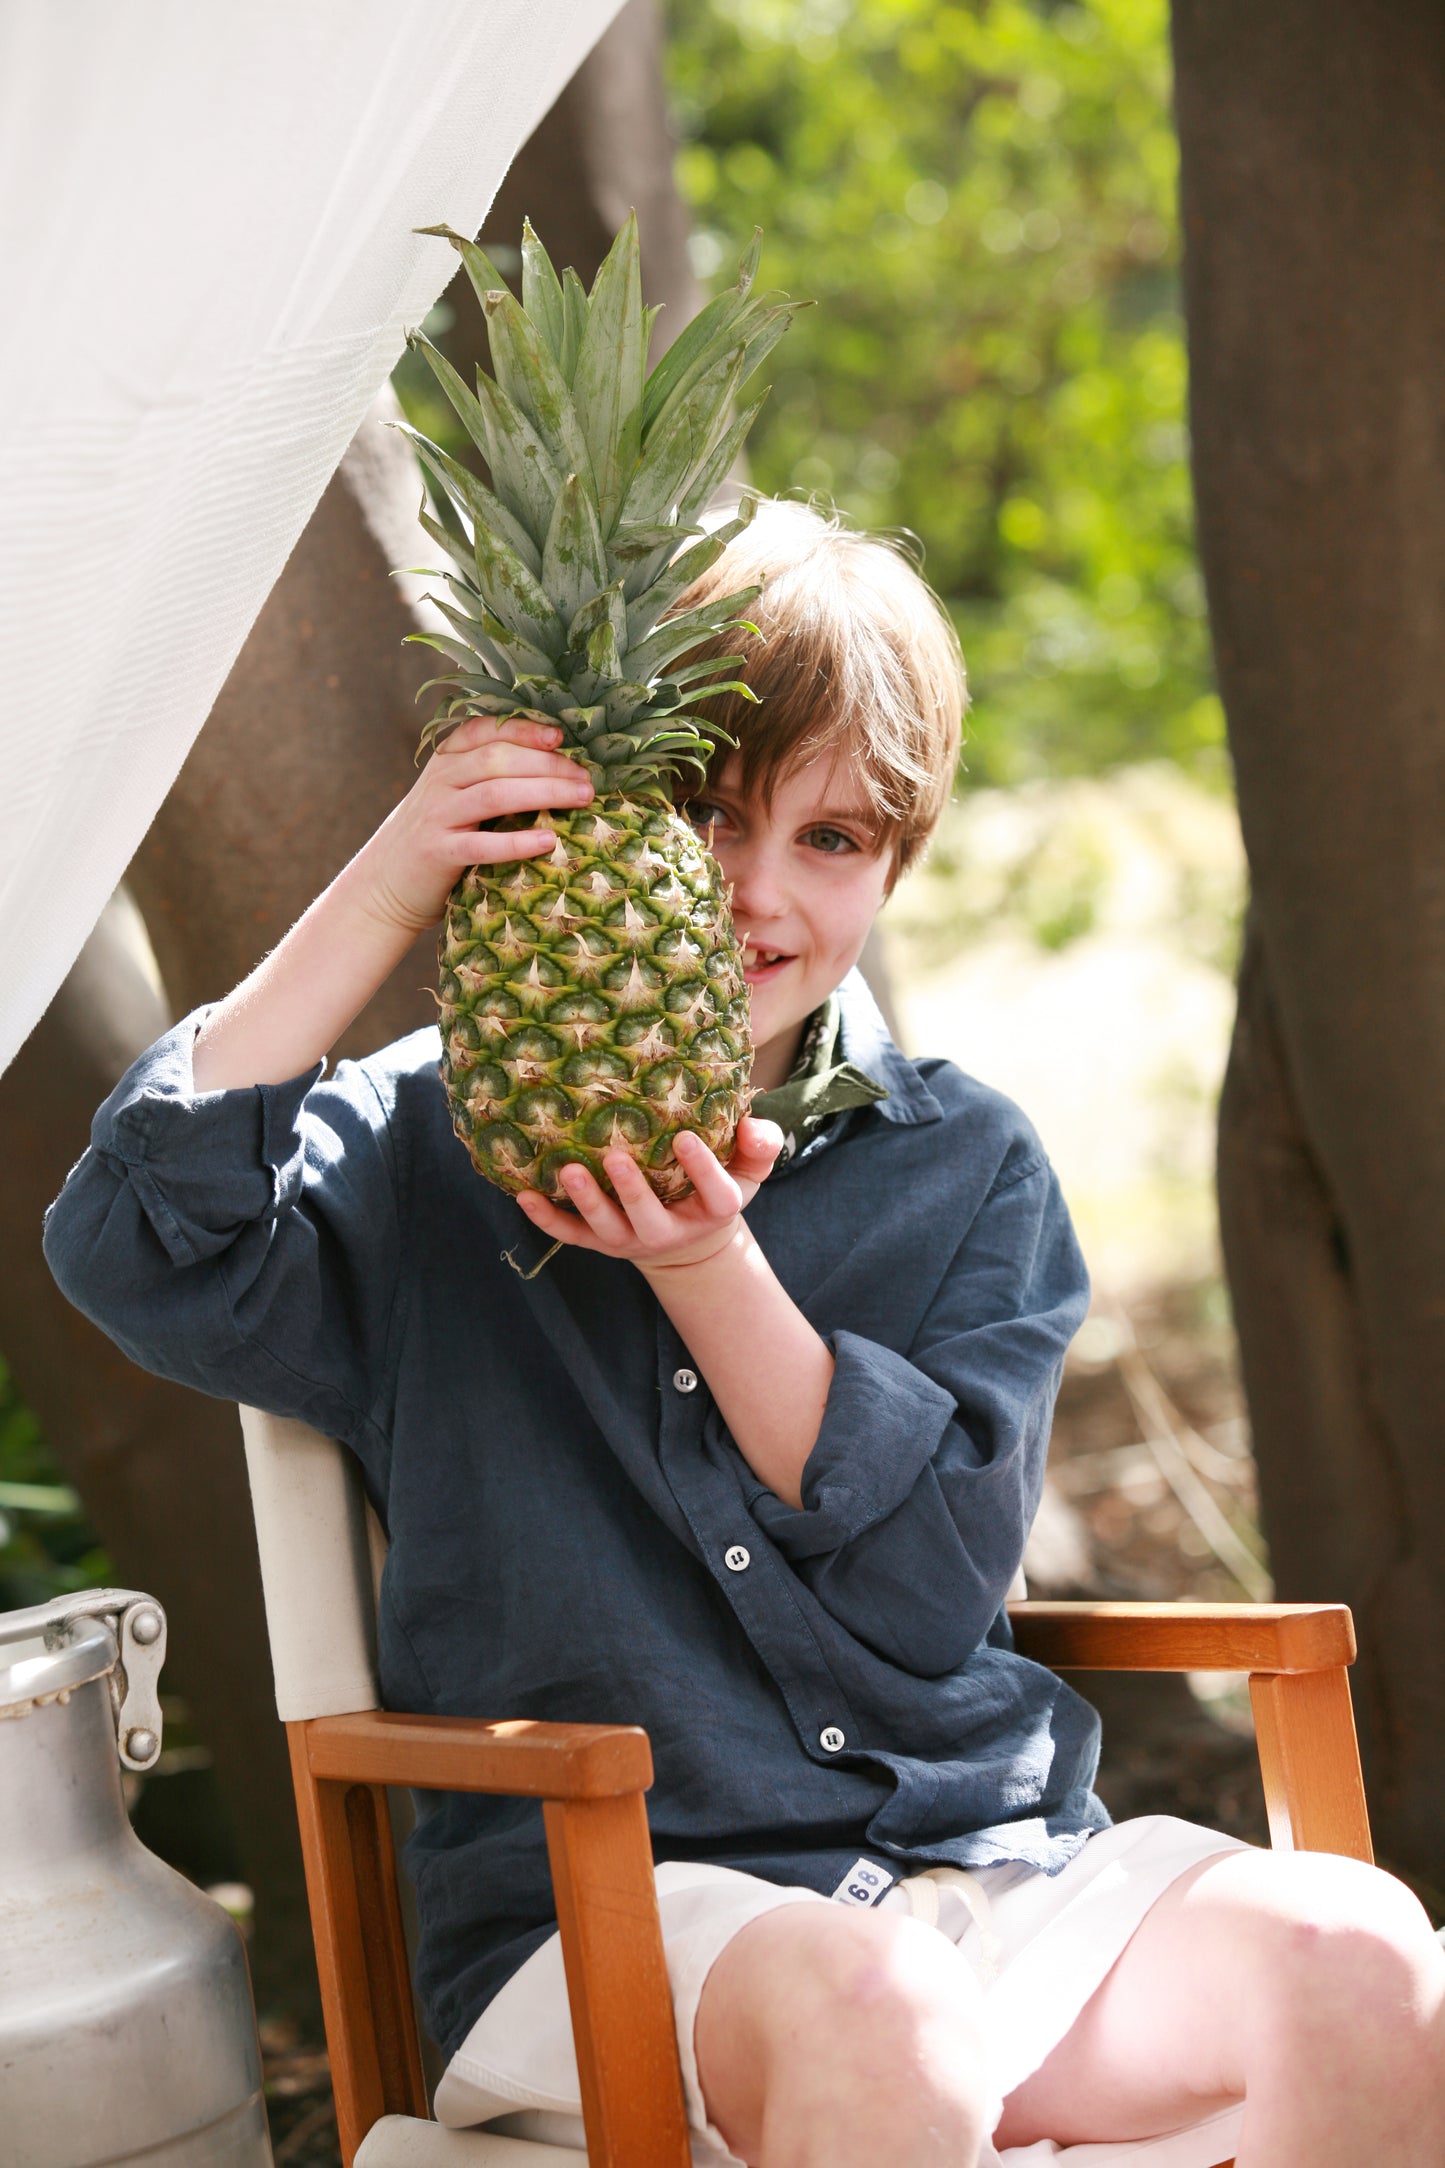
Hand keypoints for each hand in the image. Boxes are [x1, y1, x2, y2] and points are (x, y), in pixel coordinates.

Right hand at [356, 713, 593, 934]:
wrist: (384, 886)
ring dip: (543, 793)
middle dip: (548, 765)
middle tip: (587, 778)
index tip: (560, 736)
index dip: (523, 729)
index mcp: (445, 761)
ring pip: (494, 794)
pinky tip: (549, 840)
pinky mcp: (437, 853)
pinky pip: (482, 845)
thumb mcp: (452, 797)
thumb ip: (487, 778)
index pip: (485, 731)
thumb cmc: (436, 838)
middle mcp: (439, 782)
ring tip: (581, 798)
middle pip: (498, 760)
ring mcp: (436, 816)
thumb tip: (559, 767)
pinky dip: (517, 842)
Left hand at [516, 1118, 785, 1272]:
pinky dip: (546, 1218)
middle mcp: (669, 1232)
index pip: (715, 1197)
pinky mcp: (598, 1242)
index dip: (702, 1170)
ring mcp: (630, 1240)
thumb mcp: (747, 1169)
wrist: (687, 1238)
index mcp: (712, 1211)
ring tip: (568, 1169)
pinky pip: (570, 1234)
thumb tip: (752, 1123)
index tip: (685, 1137)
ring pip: (606, 1228)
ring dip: (586, 1202)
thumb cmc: (715, 1187)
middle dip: (632, 1192)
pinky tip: (523, 1195)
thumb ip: (760, 1145)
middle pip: (650, 1220)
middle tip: (616, 1158)